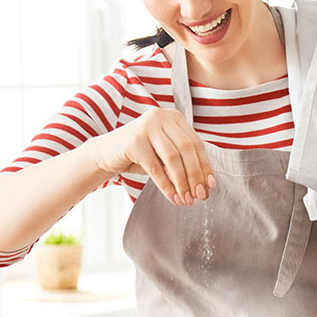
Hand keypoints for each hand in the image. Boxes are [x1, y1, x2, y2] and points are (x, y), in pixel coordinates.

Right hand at [90, 107, 215, 205]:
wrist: (106, 154)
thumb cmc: (140, 156)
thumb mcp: (164, 155)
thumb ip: (183, 162)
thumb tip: (206, 185)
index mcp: (174, 117)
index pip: (196, 143)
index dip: (205, 166)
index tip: (210, 186)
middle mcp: (161, 116)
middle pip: (187, 149)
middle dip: (195, 176)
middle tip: (200, 196)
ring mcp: (147, 126)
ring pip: (173, 158)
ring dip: (182, 183)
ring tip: (186, 200)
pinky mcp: (134, 141)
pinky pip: (155, 168)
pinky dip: (166, 185)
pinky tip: (172, 197)